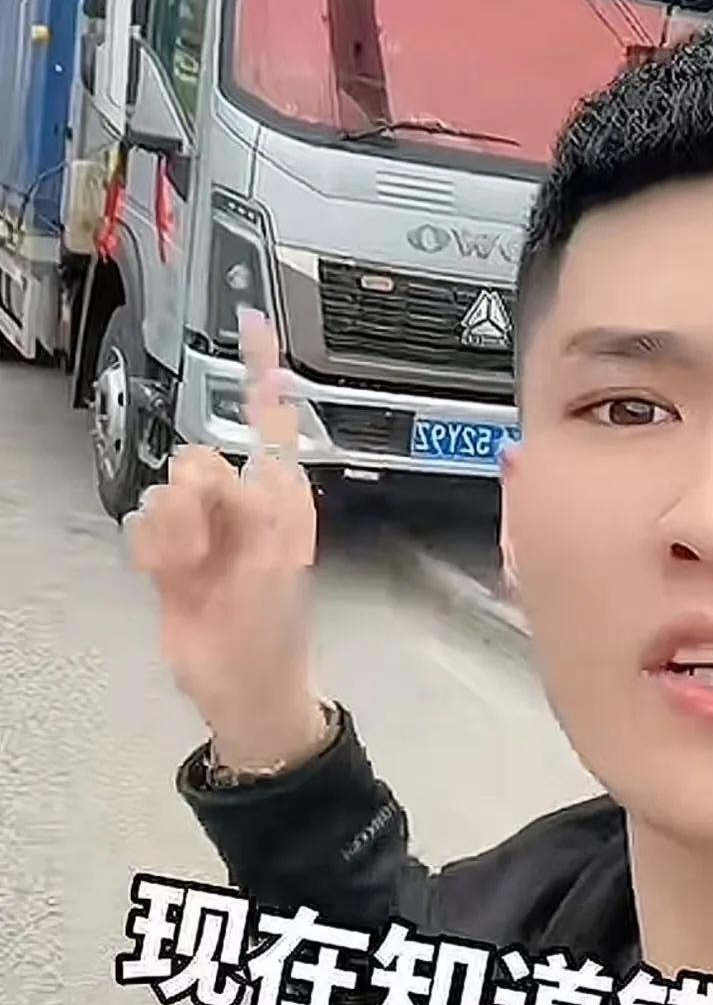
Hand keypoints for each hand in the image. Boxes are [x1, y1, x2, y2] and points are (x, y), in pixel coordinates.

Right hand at [129, 312, 327, 771]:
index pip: (269, 416)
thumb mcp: (273, 562)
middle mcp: (240, 501)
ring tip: (198, 574)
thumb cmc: (276, 628)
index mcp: (279, 495)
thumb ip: (245, 508)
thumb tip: (206, 474)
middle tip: (216, 547)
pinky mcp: (167, 552)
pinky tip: (172, 579)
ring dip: (174, 536)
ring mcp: (201, 527)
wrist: (244, 684)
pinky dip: (151, 553)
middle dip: (197, 501)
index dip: (260, 367)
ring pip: (163, 493)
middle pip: (196, 457)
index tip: (250, 319)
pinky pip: (141, 526)